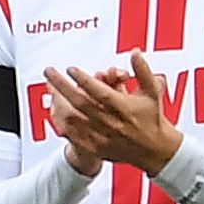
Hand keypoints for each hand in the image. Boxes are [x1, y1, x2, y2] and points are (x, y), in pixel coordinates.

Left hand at [43, 50, 182, 177]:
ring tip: (50, 87)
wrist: (155, 150)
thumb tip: (135, 52)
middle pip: (80, 102)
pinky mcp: (96, 147)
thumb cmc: (152, 118)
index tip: (71, 69)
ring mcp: (102, 136)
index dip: (83, 80)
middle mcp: (111, 122)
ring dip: (59, 102)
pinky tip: (55, 110)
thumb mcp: (152, 92)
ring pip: (74, 119)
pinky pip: (73, 135)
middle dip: (62, 86)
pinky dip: (62, 122)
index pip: (99, 92)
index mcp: (123, 108)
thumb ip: (143, 70)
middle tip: (49, 72)